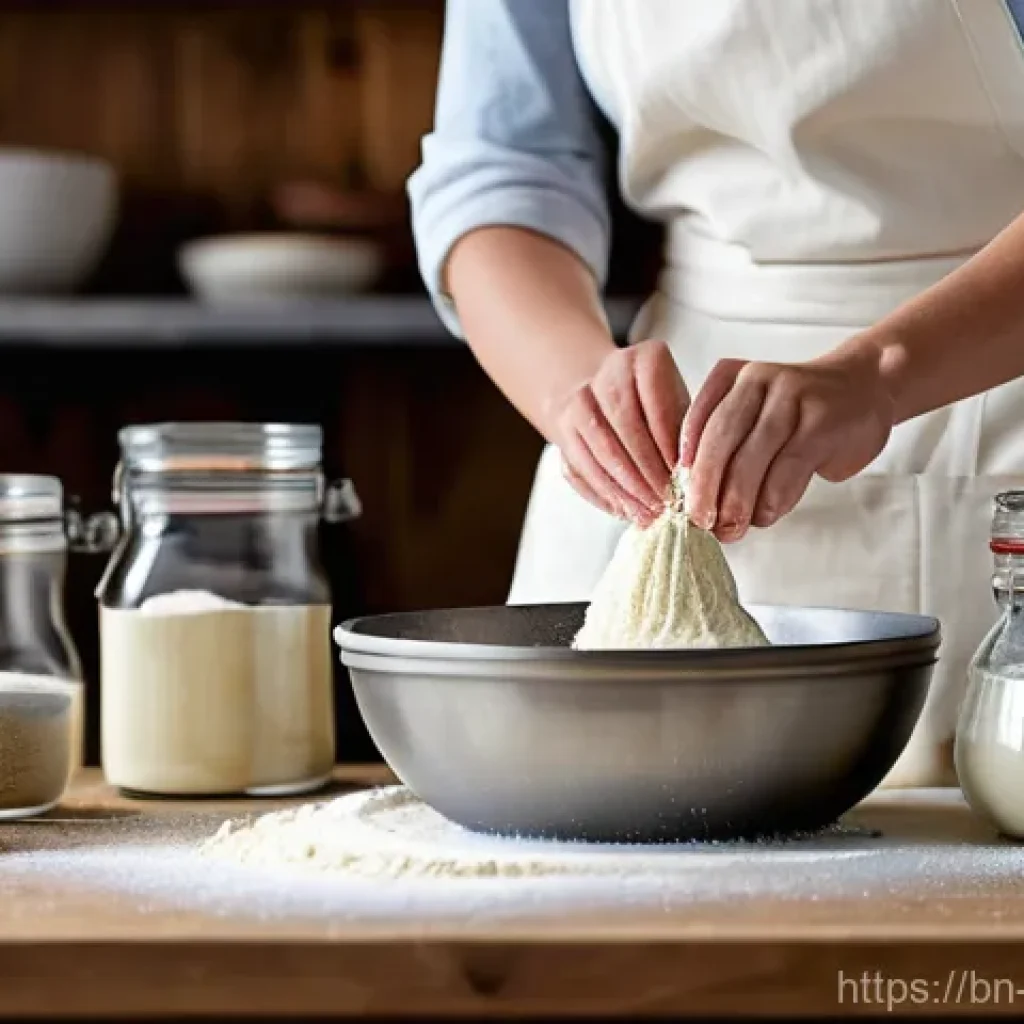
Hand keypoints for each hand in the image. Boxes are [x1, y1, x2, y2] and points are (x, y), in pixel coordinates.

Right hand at [553, 340, 689, 526]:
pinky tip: (625, 510)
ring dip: (627, 490)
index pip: (659, 409)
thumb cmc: (655, 406)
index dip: (671, 450)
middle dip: (649, 475)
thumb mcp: (680, 407)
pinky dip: (604, 494)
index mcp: (646, 360)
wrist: (602, 390)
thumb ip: (685, 436)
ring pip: (601, 452)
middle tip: (668, 504)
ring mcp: (579, 401)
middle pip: (628, 431)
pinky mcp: (562, 429)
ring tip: (648, 514)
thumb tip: (691, 481)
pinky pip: (580, 468)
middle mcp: (608, 373)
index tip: (685, 481)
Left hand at [679, 348, 894, 541]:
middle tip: (700, 521)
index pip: (697, 422)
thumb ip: (727, 446)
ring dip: (738, 501)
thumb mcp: (755, 415)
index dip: (687, 466)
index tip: (678, 500)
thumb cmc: (800, 412)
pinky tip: (766, 515)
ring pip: (753, 458)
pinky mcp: (821, 422)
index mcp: (731, 376)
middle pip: (720, 439)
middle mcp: (758, 380)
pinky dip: (773, 500)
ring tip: (731, 529)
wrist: (866, 386)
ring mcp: (792, 398)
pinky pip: (787, 470)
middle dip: (706, 487)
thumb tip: (699, 499)